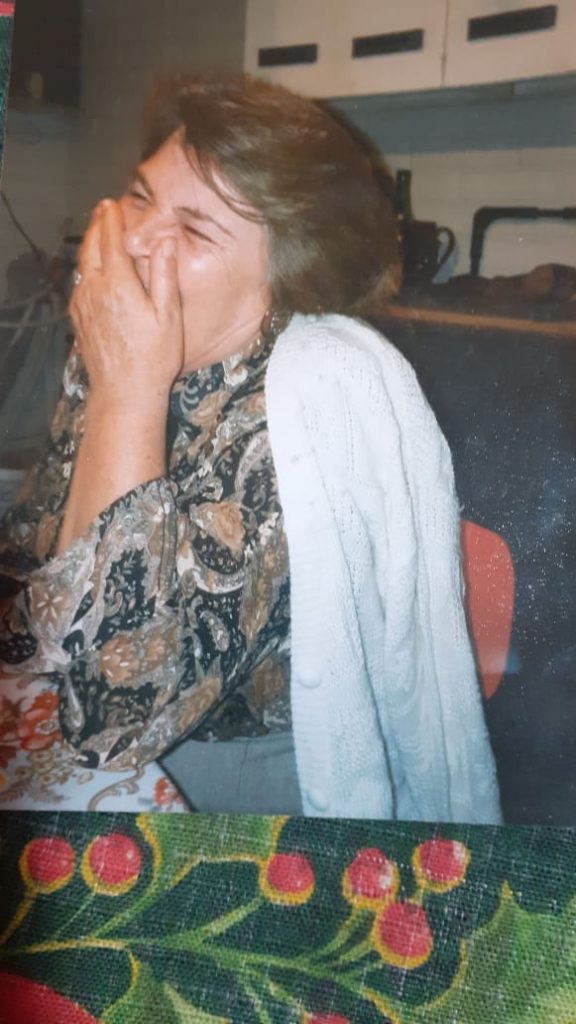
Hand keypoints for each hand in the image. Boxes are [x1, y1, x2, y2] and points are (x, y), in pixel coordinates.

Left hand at [69, 200, 183, 406]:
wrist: (124, 392)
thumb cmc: (153, 357)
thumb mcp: (168, 316)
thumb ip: (164, 275)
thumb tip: (164, 241)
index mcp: (118, 285)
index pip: (111, 241)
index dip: (112, 220)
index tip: (113, 203)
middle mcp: (94, 290)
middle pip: (91, 247)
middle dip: (97, 225)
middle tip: (104, 209)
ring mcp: (82, 304)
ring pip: (82, 264)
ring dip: (90, 243)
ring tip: (98, 231)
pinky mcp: (78, 318)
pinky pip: (79, 282)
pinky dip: (86, 265)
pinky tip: (93, 267)